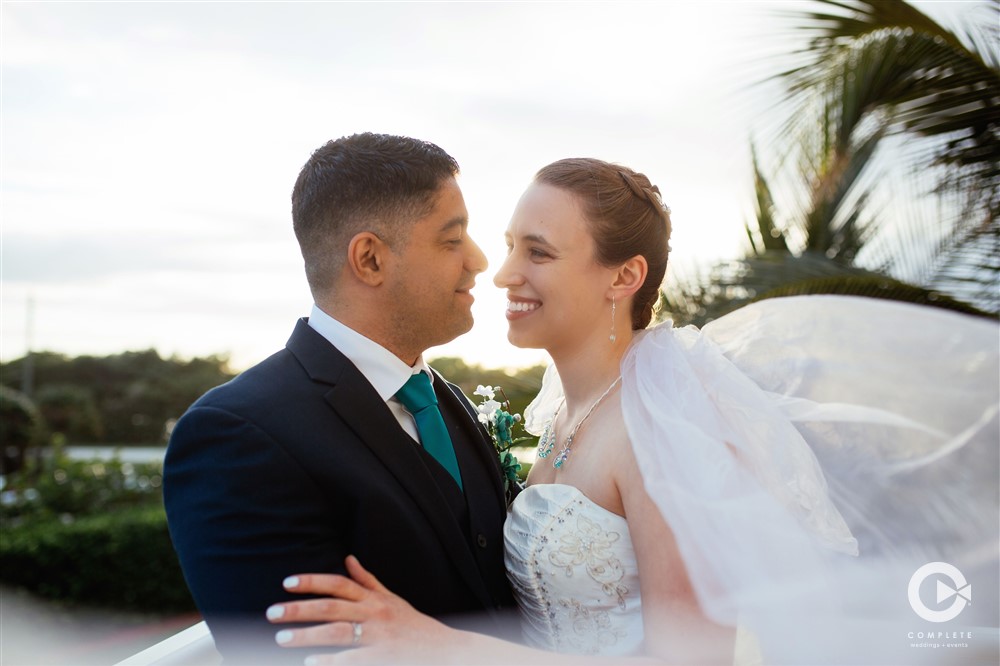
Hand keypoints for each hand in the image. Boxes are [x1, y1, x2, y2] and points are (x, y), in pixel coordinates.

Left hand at [266, 555, 457, 663]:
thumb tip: (348, 558)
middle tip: (271, 613)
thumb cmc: (412, 624)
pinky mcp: (383, 658)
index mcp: (374, 599)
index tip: (287, 583)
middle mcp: (374, 614)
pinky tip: (310, 663)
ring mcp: (378, 637)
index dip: (313, 581)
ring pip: (337, 633)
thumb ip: (368, 580)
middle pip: (331, 607)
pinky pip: (352, 660)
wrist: (443, 648)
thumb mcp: (391, 598)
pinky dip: (331, 662)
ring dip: (307, 635)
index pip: (339, 584)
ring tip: (281, 638)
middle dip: (299, 609)